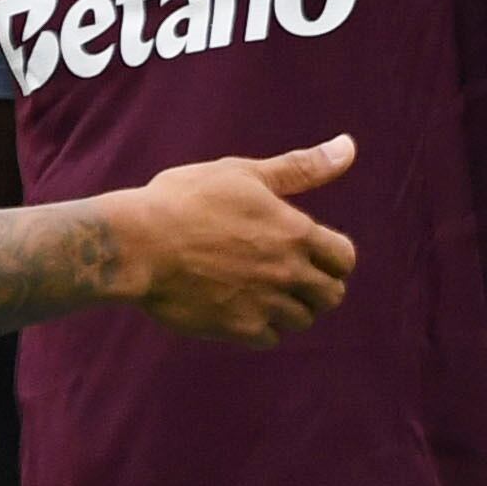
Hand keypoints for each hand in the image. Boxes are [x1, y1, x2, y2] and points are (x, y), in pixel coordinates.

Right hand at [120, 135, 358, 344]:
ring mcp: (265, 303)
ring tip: (263, 289)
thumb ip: (302, 167)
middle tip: (290, 274)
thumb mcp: (245, 173)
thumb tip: (349, 147)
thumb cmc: (186, 200)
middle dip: (318, 286)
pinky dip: (262, 327)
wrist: (137, 244)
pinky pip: (271, 339)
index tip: (313, 252)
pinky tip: (241, 306)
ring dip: (291, 308)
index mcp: (295, 232)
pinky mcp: (238, 329)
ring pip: (303, 320)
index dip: (334, 256)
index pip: (345, 259)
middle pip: (332, 295)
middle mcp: (288, 272)